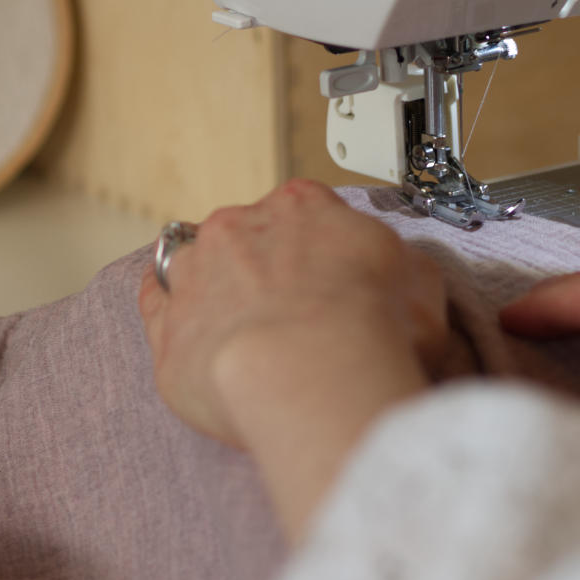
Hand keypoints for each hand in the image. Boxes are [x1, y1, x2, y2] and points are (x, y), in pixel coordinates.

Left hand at [138, 180, 445, 540]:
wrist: (309, 372)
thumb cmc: (370, 329)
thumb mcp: (422, 287)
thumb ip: (406, 272)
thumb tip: (406, 283)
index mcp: (303, 206)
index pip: (307, 211)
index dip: (321, 251)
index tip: (334, 281)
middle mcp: (240, 226)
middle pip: (250, 237)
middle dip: (268, 272)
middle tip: (299, 320)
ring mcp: (195, 273)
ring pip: (198, 266)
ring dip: (217, 291)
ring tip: (249, 337)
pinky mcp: (165, 328)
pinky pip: (156, 306)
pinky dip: (173, 316)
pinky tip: (197, 338)